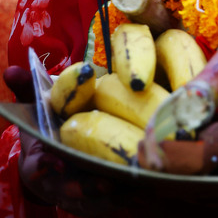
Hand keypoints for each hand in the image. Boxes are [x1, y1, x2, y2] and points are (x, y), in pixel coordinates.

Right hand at [3, 66, 145, 216]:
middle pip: (70, 189)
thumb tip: (11, 70)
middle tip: (104, 181)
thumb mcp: (35, 109)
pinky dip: (130, 198)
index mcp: (38, 161)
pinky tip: (148, 190)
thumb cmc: (47, 128)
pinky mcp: (99, 199)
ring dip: (114, 197)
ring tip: (133, 188)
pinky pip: (115, 202)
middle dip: (86, 188)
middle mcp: (57, 181)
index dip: (45, 165)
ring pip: (95, 201)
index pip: (38, 166)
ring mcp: (79, 193)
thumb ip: (27, 89)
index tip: (57, 160)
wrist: (52, 158)